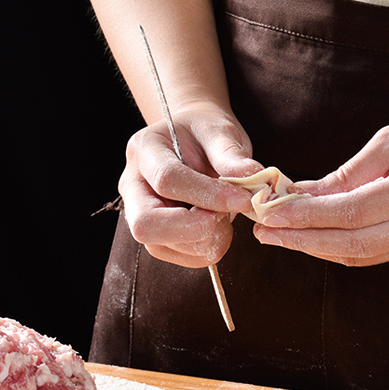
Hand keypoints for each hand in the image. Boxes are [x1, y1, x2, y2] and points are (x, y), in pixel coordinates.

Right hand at [119, 102, 257, 267]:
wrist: (193, 142)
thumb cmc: (204, 134)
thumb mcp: (220, 132)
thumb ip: (232, 155)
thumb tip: (256, 179)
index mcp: (144, 150)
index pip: (167, 180)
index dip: (207, 195)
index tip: (243, 200)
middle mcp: (132, 187)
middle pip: (145, 225)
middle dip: (192, 229)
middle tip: (224, 216)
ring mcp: (138, 215)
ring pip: (162, 247)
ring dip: (205, 240)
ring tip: (225, 216)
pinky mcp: (155, 238)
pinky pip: (179, 257)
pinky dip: (208, 249)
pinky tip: (219, 226)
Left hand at [255, 96, 388, 265]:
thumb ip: (345, 175)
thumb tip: (296, 197)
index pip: (352, 213)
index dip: (305, 218)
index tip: (268, 215)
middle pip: (354, 245)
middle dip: (302, 241)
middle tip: (263, 233)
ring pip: (361, 256)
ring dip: (316, 247)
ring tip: (279, 235)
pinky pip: (375, 254)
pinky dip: (340, 247)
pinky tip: (311, 237)